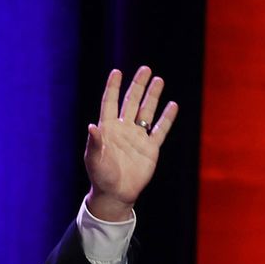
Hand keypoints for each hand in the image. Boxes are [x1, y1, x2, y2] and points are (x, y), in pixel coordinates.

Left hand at [84, 66, 178, 219]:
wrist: (116, 194)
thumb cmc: (101, 177)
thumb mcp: (94, 159)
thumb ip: (94, 142)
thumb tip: (92, 126)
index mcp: (108, 129)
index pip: (110, 103)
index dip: (113, 87)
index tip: (117, 72)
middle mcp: (123, 130)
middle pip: (131, 102)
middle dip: (138, 86)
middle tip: (145, 69)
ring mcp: (137, 138)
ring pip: (147, 112)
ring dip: (152, 97)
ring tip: (158, 80)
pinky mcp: (150, 148)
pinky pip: (160, 130)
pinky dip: (167, 118)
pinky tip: (172, 105)